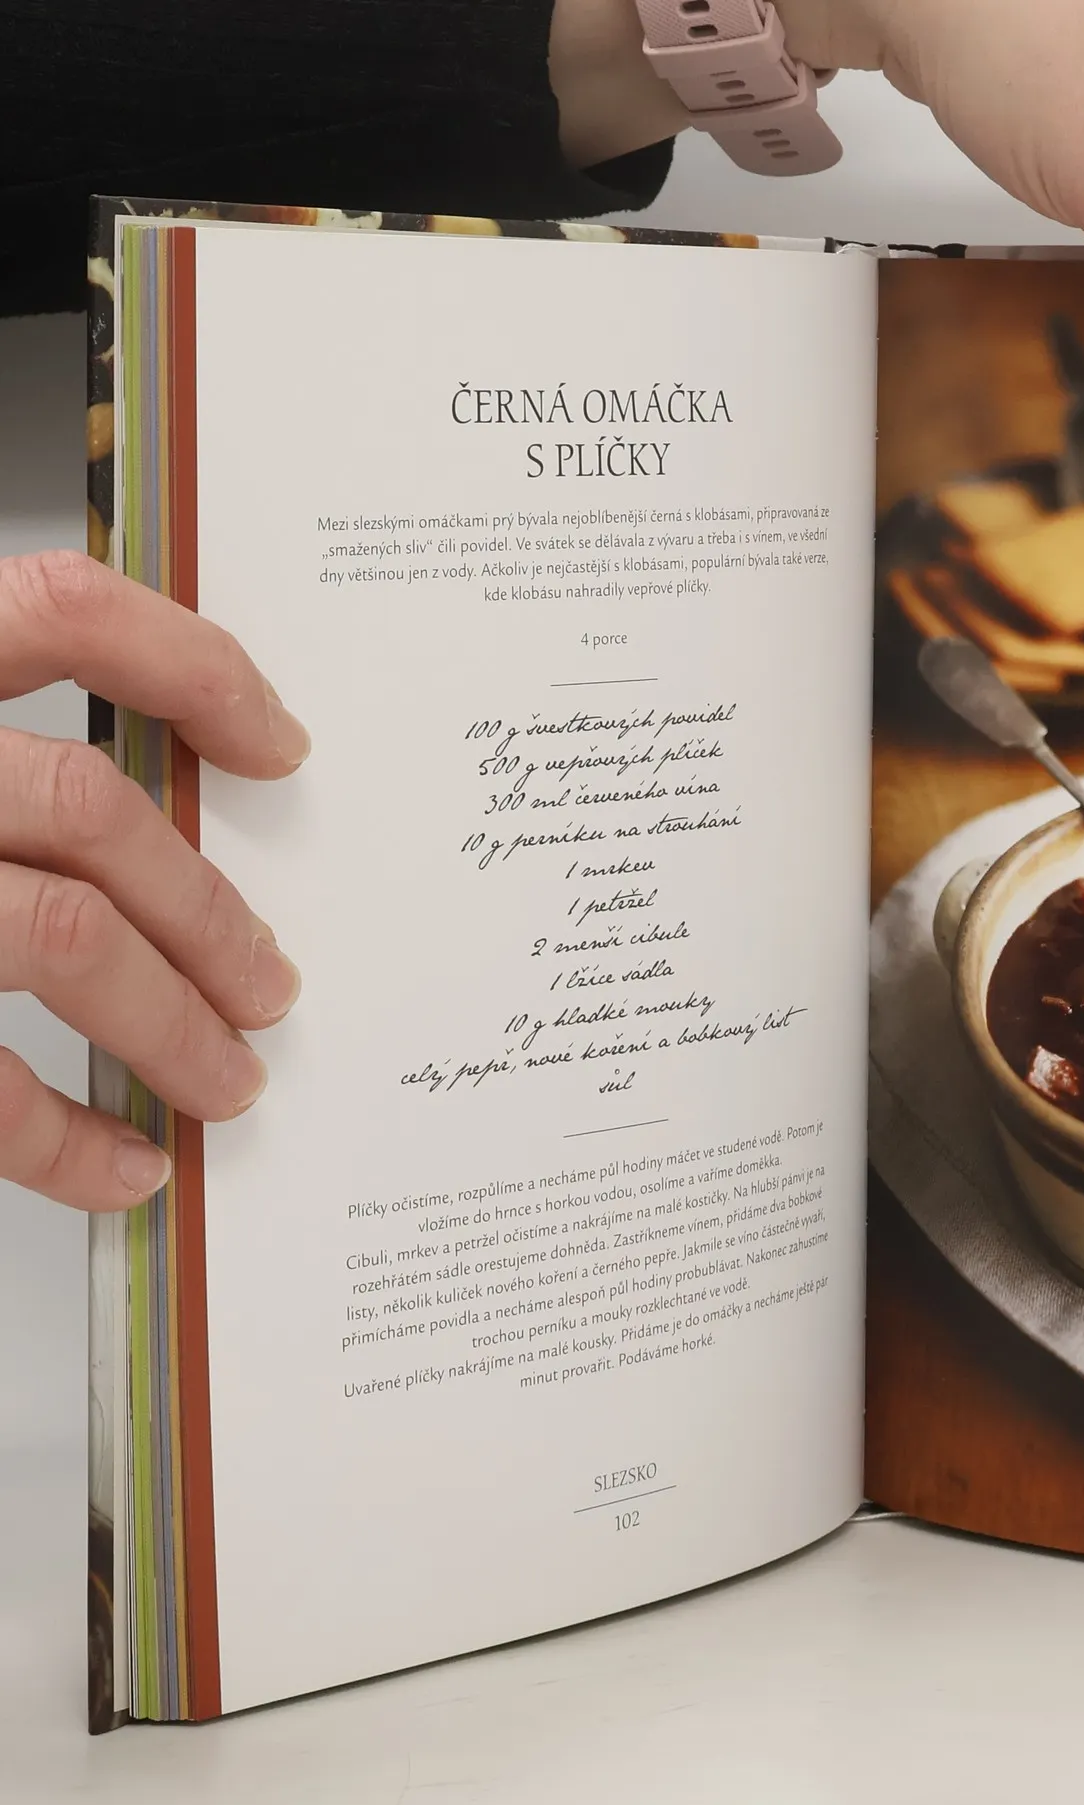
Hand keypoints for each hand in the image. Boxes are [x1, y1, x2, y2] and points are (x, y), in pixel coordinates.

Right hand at [0, 552, 307, 1210]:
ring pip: (63, 932)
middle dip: (207, 911)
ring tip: (226, 1082)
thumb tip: (141, 828)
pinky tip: (120, 1165)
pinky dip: (63, 1135)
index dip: (188, 665)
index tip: (279, 744)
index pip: (56, 611)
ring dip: (170, 1022)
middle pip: (87, 806)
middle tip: (270, 987)